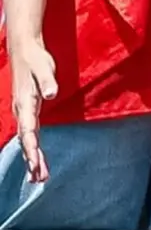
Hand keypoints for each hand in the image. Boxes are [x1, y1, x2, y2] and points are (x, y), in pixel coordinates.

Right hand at [9, 37, 55, 182]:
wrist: (24, 50)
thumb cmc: (36, 59)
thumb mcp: (43, 67)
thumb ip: (47, 81)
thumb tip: (51, 93)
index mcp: (25, 103)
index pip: (28, 130)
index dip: (32, 147)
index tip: (35, 163)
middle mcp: (21, 111)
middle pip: (26, 140)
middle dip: (32, 160)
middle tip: (39, 179)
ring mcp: (23, 112)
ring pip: (26, 140)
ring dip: (32, 159)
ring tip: (38, 178)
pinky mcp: (27, 111)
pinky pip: (29, 135)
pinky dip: (32, 149)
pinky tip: (36, 161)